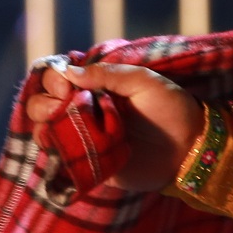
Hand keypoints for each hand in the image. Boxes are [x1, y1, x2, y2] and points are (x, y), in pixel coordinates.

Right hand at [24, 59, 207, 195]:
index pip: (59, 75)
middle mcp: (85, 108)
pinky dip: (52, 147)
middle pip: (43, 100)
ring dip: (45, 122)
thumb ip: (108, 73)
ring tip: (62, 125)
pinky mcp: (86, 160)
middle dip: (44, 101)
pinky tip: (61, 144)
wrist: (188, 150)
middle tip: (64, 104)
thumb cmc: (171, 110)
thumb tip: (70, 71)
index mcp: (97, 85)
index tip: (66, 86)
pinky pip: (58, 154)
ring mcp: (83, 135)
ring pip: (44, 126)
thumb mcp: (144, 81)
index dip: (54, 78)